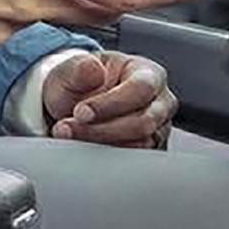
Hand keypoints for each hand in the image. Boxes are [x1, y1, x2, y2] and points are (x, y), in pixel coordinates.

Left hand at [39, 51, 176, 147]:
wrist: (75, 108)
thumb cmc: (80, 85)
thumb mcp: (72, 70)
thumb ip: (79, 68)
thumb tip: (92, 68)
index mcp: (149, 73)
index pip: (141, 88)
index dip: (111, 103)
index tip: (80, 112)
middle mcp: (160, 102)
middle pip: (144, 122)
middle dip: (103, 129)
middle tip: (68, 128)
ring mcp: (158, 130)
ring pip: (139, 145)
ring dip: (100, 145)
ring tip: (70, 137)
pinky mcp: (148, 152)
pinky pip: (133, 161)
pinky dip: (105, 159)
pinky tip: (83, 149)